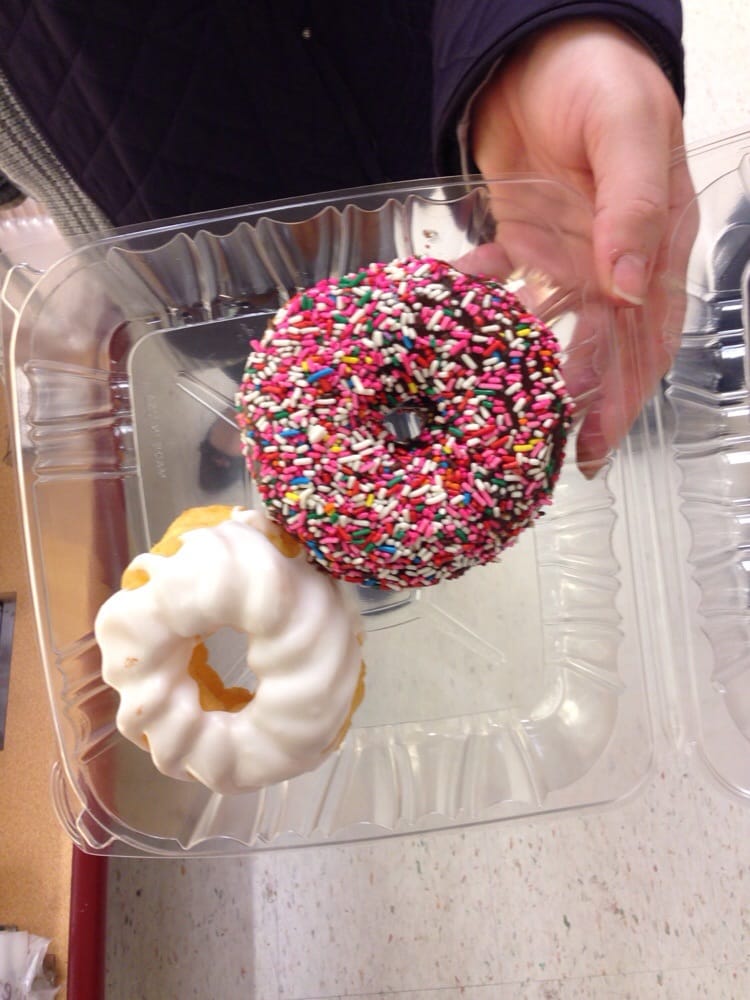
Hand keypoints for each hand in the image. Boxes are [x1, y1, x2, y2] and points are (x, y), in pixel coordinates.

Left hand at [469, 18, 695, 472]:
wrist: (540, 44)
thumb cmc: (600, 75)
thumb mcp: (628, 132)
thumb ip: (634, 206)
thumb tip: (629, 285)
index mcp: (656, 243)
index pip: (644, 334)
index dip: (622, 392)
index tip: (596, 442)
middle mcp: (614, 260)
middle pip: (600, 346)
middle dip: (578, 402)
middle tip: (546, 454)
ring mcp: (568, 255)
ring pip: (551, 328)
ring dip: (527, 368)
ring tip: (498, 413)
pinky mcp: (525, 242)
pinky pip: (503, 286)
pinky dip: (481, 308)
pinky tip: (453, 333)